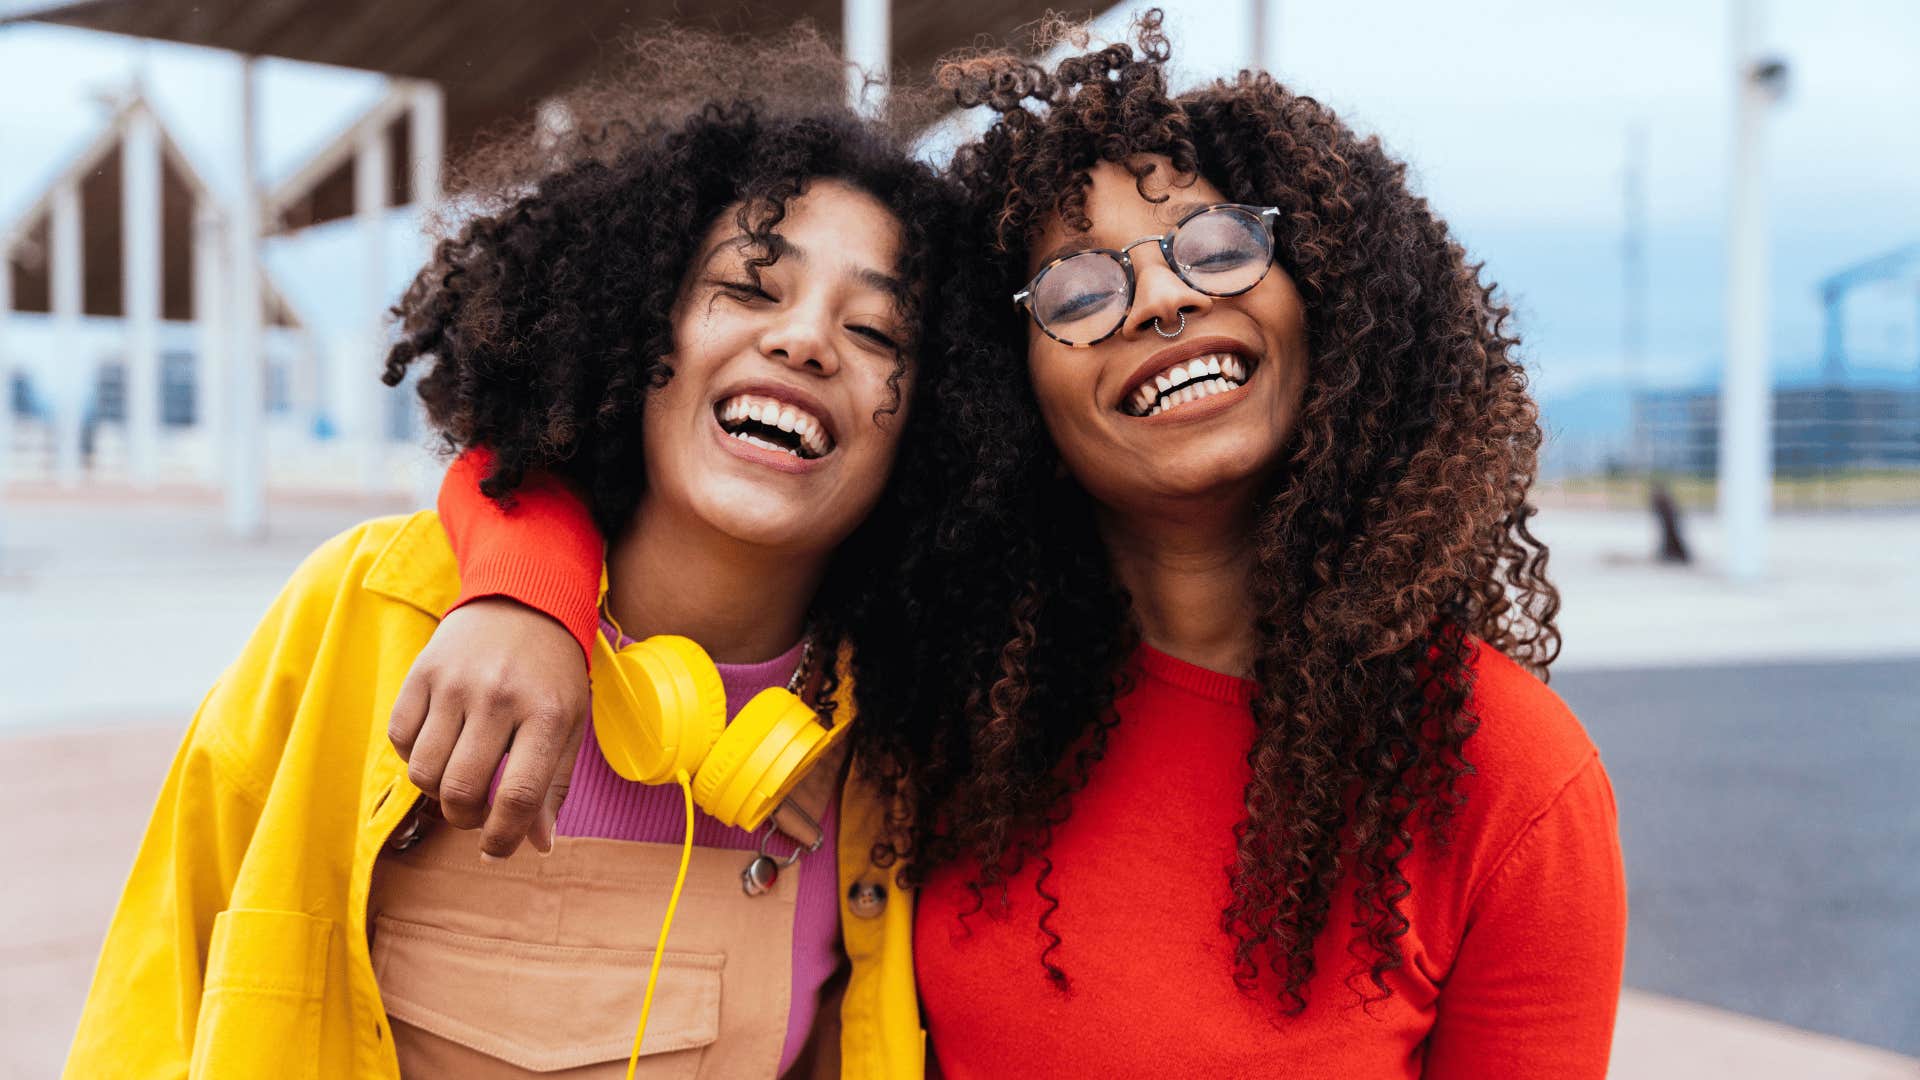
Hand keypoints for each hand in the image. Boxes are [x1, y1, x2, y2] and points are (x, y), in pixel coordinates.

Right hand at [389, 597, 590, 857]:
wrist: (523, 600)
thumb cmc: (551, 673)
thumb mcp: (568, 724)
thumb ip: (553, 786)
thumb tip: (538, 846)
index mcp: (545, 713)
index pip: (517, 797)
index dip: (503, 837)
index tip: (497, 849)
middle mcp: (497, 697)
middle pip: (462, 791)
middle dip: (465, 819)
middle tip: (476, 814)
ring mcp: (454, 683)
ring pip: (423, 772)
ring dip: (437, 792)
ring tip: (458, 780)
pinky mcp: (421, 672)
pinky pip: (399, 738)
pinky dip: (412, 757)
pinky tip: (438, 747)